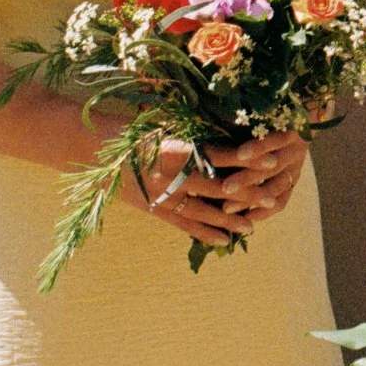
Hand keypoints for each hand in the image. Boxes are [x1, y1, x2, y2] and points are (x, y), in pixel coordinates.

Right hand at [117, 133, 299, 246]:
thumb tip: (236, 135)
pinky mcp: (153, 209)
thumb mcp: (167, 125)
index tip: (271, 159)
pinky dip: (204, 232)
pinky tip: (222, 241)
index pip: (217, 155)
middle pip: (215, 188)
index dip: (245, 158)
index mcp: (174, 148)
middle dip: (246, 194)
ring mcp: (160, 196)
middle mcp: (168, 175)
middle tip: (271, 200)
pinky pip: (182, 224)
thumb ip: (197, 134)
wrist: (95, 150)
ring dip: (229, 220)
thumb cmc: (136, 130)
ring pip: (202, 211)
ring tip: (252, 227)